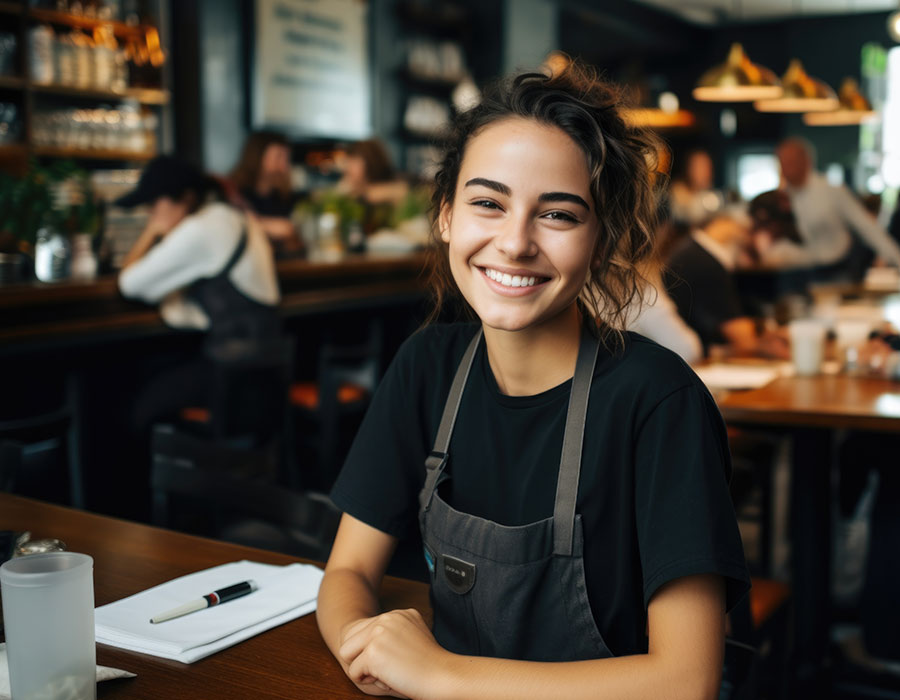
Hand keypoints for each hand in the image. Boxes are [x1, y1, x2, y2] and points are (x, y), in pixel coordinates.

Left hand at [339, 609, 453, 699]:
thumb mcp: (414, 638)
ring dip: (363, 668)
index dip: (370, 650)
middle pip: (350, 639)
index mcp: (398, 614)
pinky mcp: (373, 652)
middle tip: (388, 668)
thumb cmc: (431, 666)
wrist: (443, 676)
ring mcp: (379, 633)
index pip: (363, 630)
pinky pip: (353, 671)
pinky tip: (389, 678)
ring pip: (347, 653)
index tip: (393, 659)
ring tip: (388, 672)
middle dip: (361, 657)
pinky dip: (367, 680)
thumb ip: (395, 634)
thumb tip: (367, 644)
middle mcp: (387, 618)